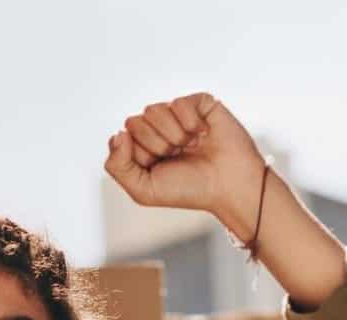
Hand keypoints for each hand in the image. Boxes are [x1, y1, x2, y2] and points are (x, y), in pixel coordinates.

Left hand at [103, 93, 266, 229]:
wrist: (229, 185)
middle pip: (135, 122)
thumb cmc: (191, 190)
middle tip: (177, 157)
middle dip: (156, 145)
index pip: (122, 138)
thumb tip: (117, 135)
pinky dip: (190, 123)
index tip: (159, 168)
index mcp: (143, 148)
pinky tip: (203, 134)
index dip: (140, 155)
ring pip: (154, 110)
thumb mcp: (144, 190)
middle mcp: (157, 129)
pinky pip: (179, 103)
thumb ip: (118, 167)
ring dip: (174, 135)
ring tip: (191, 147)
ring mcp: (177, 116)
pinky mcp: (197, 104)